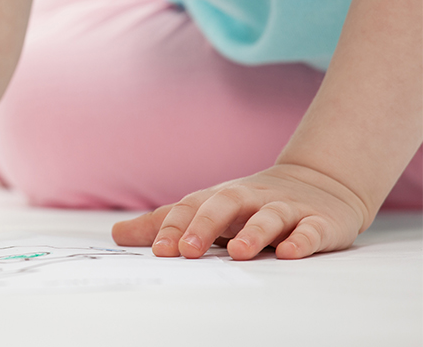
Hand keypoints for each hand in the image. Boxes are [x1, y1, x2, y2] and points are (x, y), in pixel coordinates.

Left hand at [111, 164, 369, 259]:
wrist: (319, 183)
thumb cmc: (248, 205)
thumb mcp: (206, 210)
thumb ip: (163, 224)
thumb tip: (117, 233)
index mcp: (219, 198)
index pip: (190, 208)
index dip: (173, 228)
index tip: (158, 252)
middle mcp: (250, 200)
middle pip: (224, 205)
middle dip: (204, 226)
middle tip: (186, 251)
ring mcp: (286, 209)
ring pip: (269, 216)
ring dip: (253, 233)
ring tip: (237, 252)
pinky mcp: (319, 222)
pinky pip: (311, 229)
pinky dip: (302, 239)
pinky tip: (291, 252)